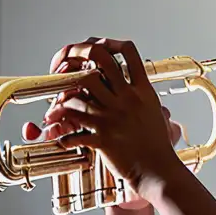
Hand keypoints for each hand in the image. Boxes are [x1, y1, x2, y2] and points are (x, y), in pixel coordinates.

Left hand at [20, 38, 184, 208]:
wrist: (159, 170)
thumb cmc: (156, 144)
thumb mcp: (154, 111)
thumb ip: (140, 94)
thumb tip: (128, 79)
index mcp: (142, 90)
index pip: (128, 52)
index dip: (109, 43)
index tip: (95, 49)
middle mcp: (127, 99)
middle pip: (97, 62)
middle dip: (77, 57)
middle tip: (65, 67)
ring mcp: (113, 117)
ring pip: (77, 93)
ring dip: (62, 101)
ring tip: (57, 110)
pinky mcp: (103, 138)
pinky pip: (74, 132)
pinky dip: (64, 136)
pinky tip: (63, 139)